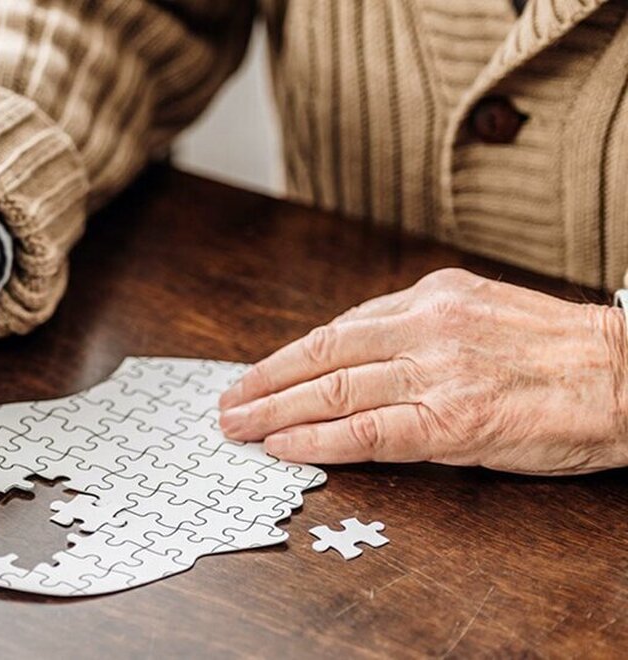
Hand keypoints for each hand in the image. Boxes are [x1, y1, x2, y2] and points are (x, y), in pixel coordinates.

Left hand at [218, 268, 627, 474]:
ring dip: (274, 411)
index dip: (288, 356)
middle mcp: (426, 327)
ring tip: (238, 427)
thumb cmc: (559, 352)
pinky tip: (284, 447)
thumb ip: (420, 327)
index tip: (256, 374)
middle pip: (321, 355)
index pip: (338, 327)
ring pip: (333, 390)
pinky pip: (367, 432)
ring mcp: (436, 373)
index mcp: (432, 296)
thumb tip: (357, 352)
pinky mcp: (452, 421)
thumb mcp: (482, 312)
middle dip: (264, 381)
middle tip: (227, 403)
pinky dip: (317, 440)